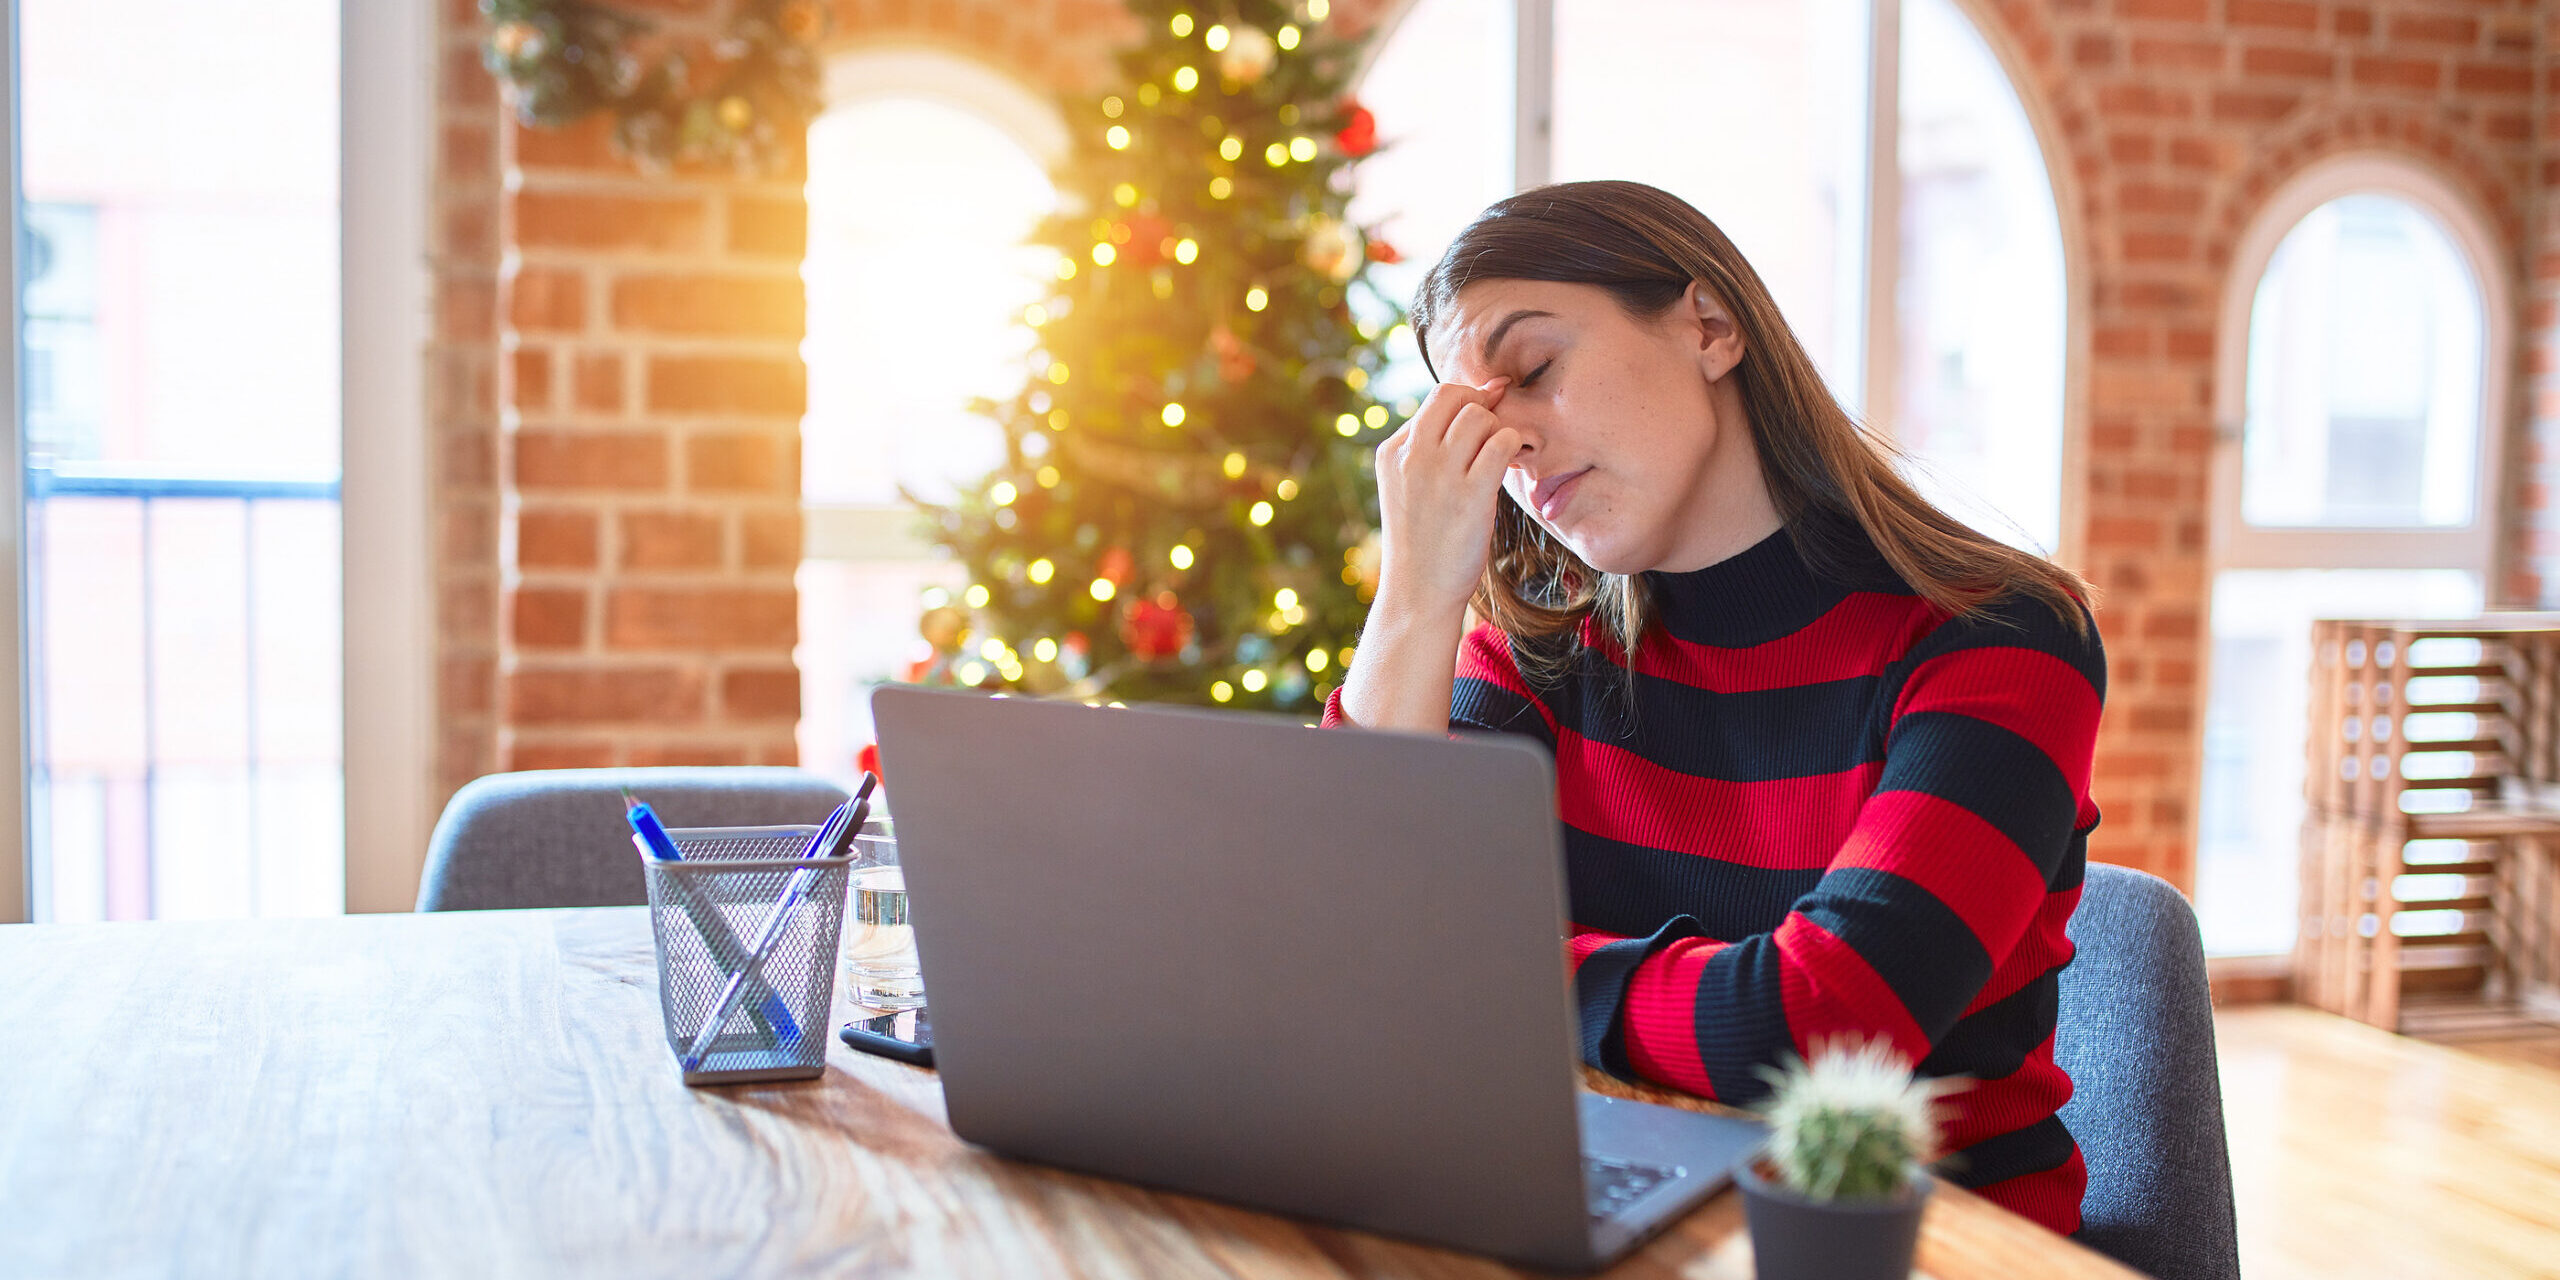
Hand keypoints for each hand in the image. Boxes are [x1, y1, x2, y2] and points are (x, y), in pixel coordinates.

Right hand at [1372, 378, 1519, 617]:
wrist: (1419, 593)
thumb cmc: (1423, 543)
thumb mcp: (1407, 489)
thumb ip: (1426, 452)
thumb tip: (1468, 410)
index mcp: (1392, 453)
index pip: (1434, 400)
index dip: (1467, 399)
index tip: (1488, 410)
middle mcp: (1412, 457)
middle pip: (1454, 395)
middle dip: (1482, 407)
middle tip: (1494, 436)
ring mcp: (1440, 474)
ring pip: (1479, 415)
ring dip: (1499, 429)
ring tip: (1501, 457)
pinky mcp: (1470, 494)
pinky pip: (1502, 442)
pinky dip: (1514, 446)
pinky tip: (1513, 466)